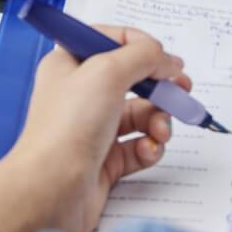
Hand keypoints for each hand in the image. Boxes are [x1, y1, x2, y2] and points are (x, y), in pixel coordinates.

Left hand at [4, 26, 189, 231]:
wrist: (51, 189)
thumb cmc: (66, 127)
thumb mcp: (108, 72)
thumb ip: (144, 56)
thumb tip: (167, 59)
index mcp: (70, 64)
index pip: (113, 42)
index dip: (143, 48)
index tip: (166, 60)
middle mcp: (80, 94)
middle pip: (133, 79)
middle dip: (160, 87)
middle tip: (181, 91)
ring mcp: (93, 128)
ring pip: (141, 115)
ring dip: (158, 120)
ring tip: (159, 130)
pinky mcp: (105, 159)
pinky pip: (139, 146)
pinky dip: (150, 147)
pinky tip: (146, 150)